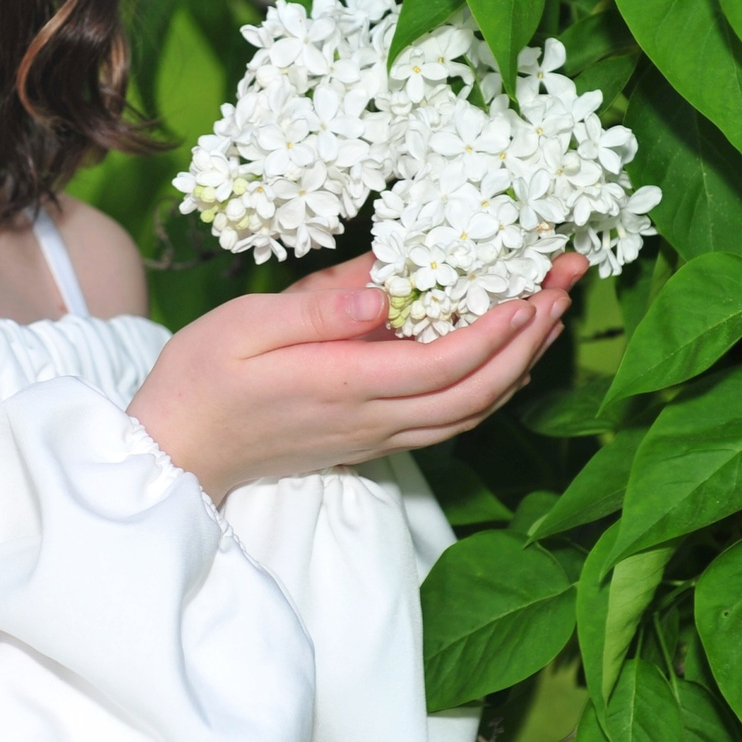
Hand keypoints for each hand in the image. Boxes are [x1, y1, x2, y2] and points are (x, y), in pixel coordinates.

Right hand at [129, 253, 588, 503]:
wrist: (178, 451)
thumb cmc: (202, 378)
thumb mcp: (244, 325)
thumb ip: (315, 309)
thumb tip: (384, 290)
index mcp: (344, 385)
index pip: (442, 364)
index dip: (496, 333)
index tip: (531, 293)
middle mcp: (371, 420)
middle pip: (473, 393)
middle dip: (527, 344)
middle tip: (563, 291)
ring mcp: (374, 436)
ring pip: (468, 413)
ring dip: (517, 368)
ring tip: (549, 319)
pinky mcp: (369, 440)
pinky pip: (446, 421)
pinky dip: (486, 390)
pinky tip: (500, 358)